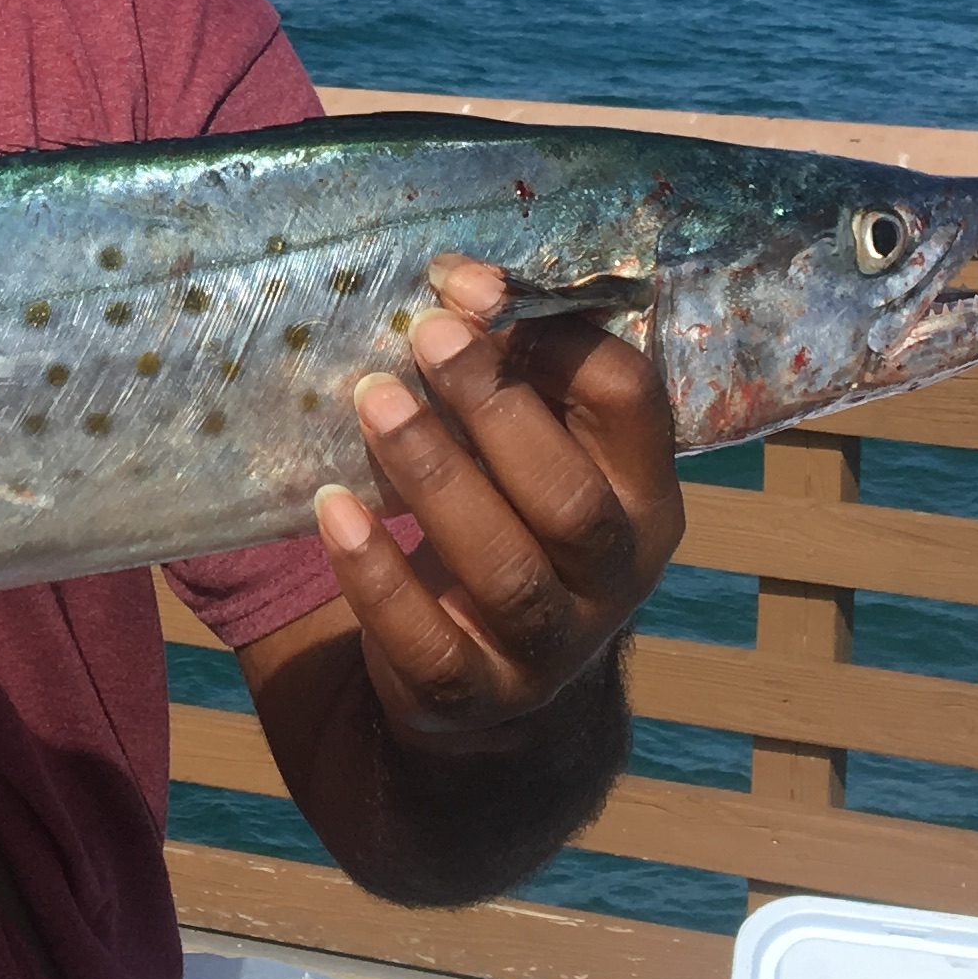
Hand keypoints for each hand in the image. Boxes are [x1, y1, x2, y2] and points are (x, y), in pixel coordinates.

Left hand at [312, 252, 683, 751]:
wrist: (490, 685)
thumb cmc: (508, 521)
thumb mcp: (526, 451)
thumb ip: (511, 374)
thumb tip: (457, 283)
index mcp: (643, 495)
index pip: (629, 404)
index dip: (555, 336)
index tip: (470, 286)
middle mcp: (613, 575)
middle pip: (568, 495)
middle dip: (494, 406)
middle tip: (424, 335)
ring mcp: (548, 646)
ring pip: (502, 567)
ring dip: (434, 475)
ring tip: (372, 400)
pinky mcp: (472, 694)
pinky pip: (427, 644)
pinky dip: (377, 577)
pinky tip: (334, 510)